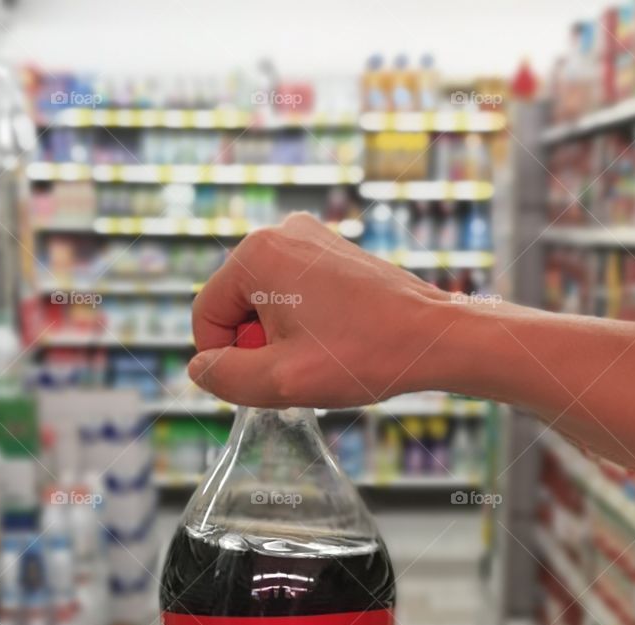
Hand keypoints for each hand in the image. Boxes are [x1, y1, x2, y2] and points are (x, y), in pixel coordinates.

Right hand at [188, 212, 465, 407]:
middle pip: (233, 307)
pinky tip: (336, 342)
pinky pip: (291, 295)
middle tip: (301, 367)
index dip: (224, 360)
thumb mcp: (279, 382)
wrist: (434, 338)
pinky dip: (303, 325)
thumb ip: (224, 378)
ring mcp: (309, 238)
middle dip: (256, 345)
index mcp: (257, 254)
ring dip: (280, 339)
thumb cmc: (362, 356)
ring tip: (322, 355)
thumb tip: (200, 368)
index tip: (266, 378)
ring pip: (263, 304)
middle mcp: (280, 233)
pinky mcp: (332, 252)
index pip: (205, 316)